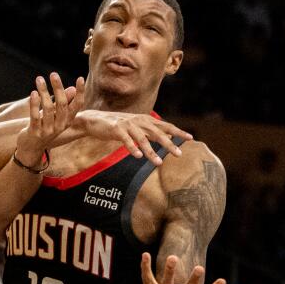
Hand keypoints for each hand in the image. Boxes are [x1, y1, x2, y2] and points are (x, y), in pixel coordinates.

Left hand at [15, 73, 84, 163]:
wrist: (31, 148)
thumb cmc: (44, 127)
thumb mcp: (55, 116)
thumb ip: (63, 102)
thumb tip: (72, 88)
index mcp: (67, 121)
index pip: (77, 106)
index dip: (80, 93)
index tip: (81, 78)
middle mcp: (60, 126)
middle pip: (62, 105)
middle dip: (58, 88)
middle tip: (53, 74)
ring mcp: (48, 130)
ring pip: (48, 109)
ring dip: (43, 92)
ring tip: (39, 79)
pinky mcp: (35, 132)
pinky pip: (35, 116)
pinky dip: (34, 104)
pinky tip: (33, 93)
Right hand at [71, 110, 192, 164]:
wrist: (94, 120)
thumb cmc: (117, 126)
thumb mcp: (136, 127)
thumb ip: (148, 132)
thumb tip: (164, 139)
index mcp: (145, 120)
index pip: (165, 126)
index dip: (178, 132)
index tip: (190, 138)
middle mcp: (139, 121)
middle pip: (157, 133)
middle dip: (169, 144)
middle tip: (179, 154)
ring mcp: (128, 125)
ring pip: (143, 139)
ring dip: (151, 152)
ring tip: (158, 163)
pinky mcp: (116, 129)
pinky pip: (126, 140)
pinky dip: (132, 148)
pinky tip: (138, 157)